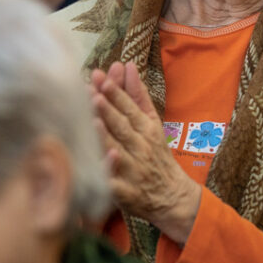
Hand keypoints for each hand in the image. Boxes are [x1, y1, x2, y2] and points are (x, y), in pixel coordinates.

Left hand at [90, 61, 200, 243]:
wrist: (171, 196)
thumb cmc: (156, 155)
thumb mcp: (152, 123)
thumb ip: (138, 95)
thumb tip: (128, 65)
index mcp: (147, 130)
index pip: (129, 109)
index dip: (116, 94)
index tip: (102, 78)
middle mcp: (141, 148)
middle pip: (121, 127)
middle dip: (106, 109)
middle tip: (90, 92)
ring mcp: (133, 171)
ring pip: (116, 151)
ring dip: (105, 137)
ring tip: (91, 121)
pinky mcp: (126, 193)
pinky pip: (114, 185)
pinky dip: (107, 176)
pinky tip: (97, 167)